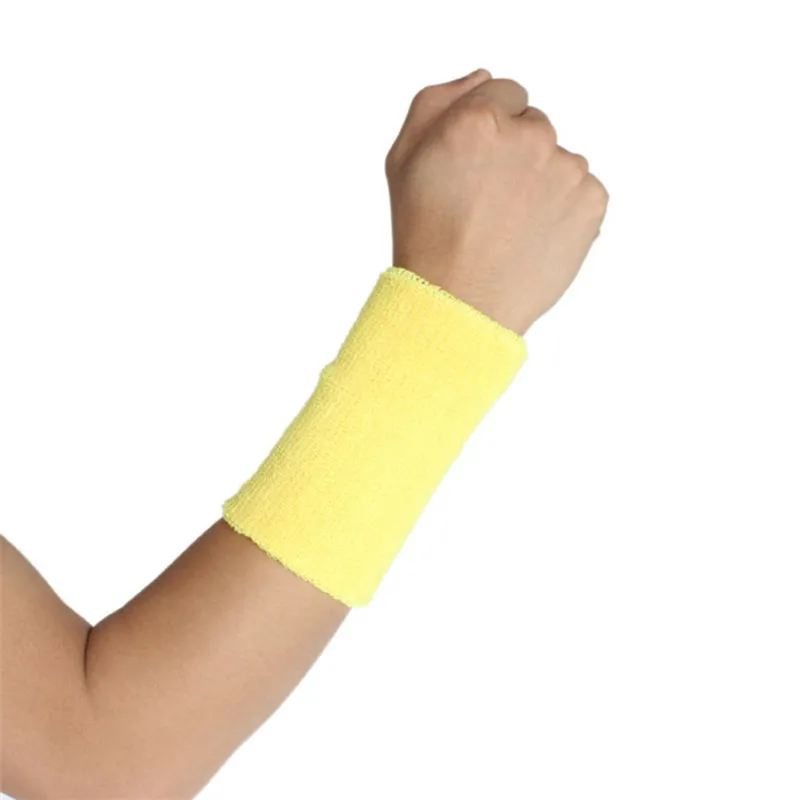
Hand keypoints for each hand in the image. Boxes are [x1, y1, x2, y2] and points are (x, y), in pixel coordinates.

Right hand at [385, 68, 608, 334]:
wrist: (460, 305)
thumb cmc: (425, 236)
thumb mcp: (403, 158)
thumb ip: (438, 100)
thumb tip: (483, 78)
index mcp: (479, 119)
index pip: (505, 93)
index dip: (487, 131)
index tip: (475, 167)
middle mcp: (529, 136)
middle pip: (534, 126)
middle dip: (515, 155)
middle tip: (488, 203)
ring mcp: (565, 170)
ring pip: (559, 160)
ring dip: (542, 182)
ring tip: (510, 226)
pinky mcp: (591, 202)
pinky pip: (583, 190)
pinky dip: (565, 210)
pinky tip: (534, 236)